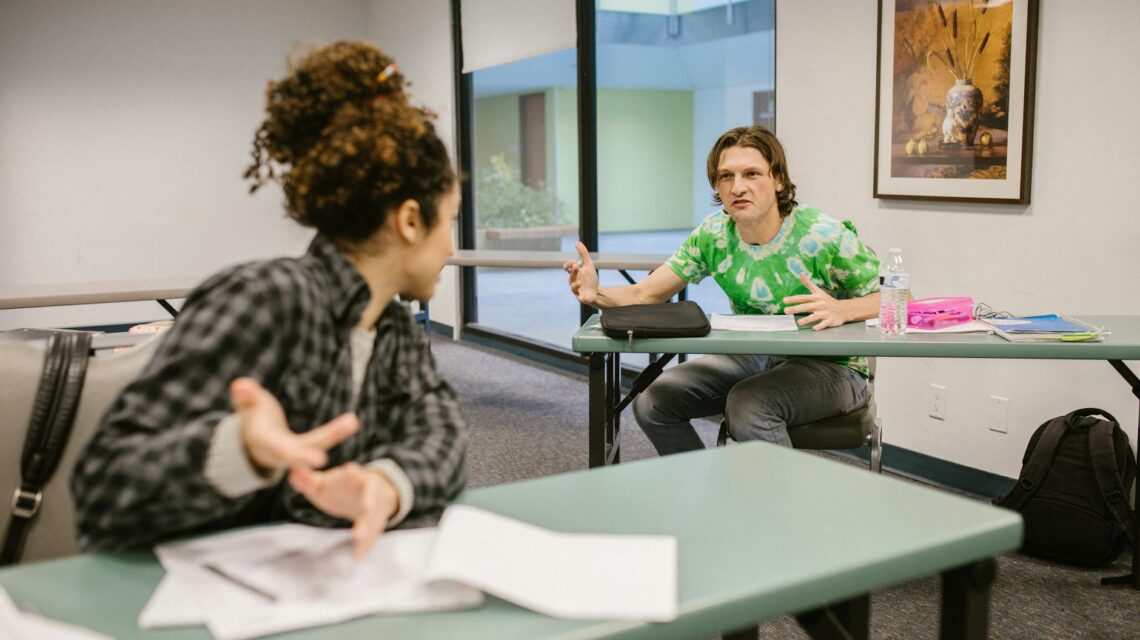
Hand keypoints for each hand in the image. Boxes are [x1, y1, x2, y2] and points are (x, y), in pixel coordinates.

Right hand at [230, 377, 358, 471]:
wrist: (257, 437)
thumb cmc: (252, 417)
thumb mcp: (247, 407)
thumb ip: (245, 397)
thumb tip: (240, 384)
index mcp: (264, 443)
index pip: (277, 449)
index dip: (292, 454)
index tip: (312, 459)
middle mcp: (280, 452)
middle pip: (295, 454)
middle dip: (307, 457)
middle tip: (322, 460)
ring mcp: (294, 451)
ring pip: (316, 444)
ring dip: (334, 434)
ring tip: (352, 420)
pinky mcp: (305, 446)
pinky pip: (323, 439)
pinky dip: (337, 431)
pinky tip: (353, 421)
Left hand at [289, 463, 398, 558]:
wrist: (377, 493)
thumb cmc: (344, 486)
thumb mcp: (327, 482)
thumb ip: (309, 479)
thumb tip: (293, 471)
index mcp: (356, 478)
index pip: (355, 472)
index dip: (352, 473)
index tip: (350, 471)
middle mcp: (368, 492)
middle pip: (370, 494)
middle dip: (368, 499)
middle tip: (366, 506)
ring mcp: (374, 509)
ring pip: (371, 517)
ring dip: (365, 526)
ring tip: (357, 536)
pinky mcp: (375, 524)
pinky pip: (372, 536)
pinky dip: (366, 546)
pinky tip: (358, 556)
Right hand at [562, 242, 598, 304]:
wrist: (596, 292)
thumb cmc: (590, 278)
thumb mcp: (588, 264)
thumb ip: (583, 253)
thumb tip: (576, 242)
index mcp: (574, 273)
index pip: (567, 268)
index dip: (568, 264)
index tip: (574, 262)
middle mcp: (573, 281)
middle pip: (570, 276)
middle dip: (573, 271)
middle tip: (576, 265)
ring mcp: (577, 290)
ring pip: (573, 287)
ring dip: (575, 284)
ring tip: (580, 281)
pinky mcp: (581, 298)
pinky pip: (579, 297)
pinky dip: (581, 295)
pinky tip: (585, 293)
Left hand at [782, 274, 846, 330]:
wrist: (843, 309)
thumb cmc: (827, 300)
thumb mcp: (818, 291)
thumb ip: (808, 284)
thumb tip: (800, 273)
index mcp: (816, 298)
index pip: (803, 298)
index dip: (793, 299)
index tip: (784, 300)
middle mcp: (820, 305)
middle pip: (806, 306)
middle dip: (796, 308)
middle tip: (785, 310)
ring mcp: (825, 313)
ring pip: (815, 316)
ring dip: (807, 319)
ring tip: (799, 322)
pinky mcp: (830, 321)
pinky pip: (824, 324)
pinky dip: (820, 326)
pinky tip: (814, 328)